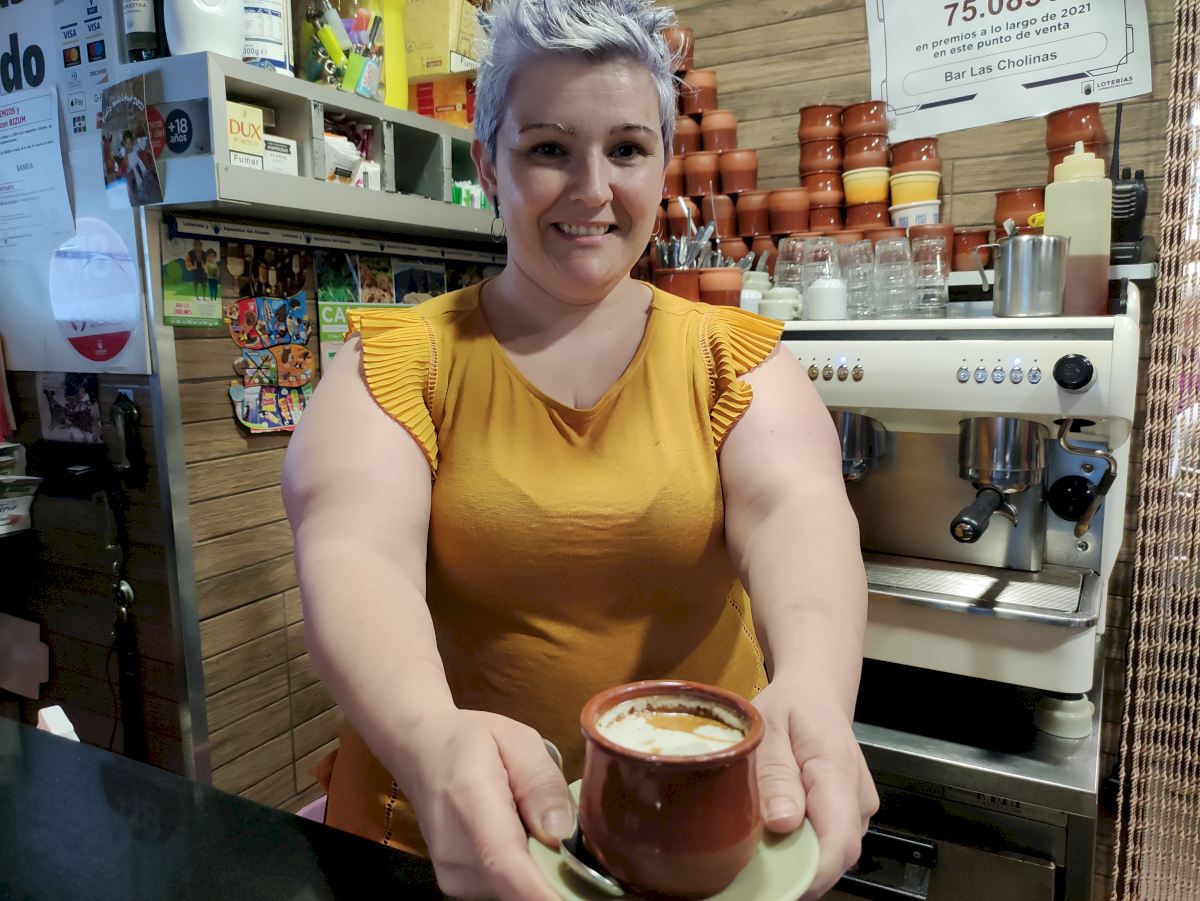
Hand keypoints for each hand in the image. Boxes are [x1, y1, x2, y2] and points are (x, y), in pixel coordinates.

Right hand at [397, 709, 573, 899]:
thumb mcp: (517, 741)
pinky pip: (505, 887)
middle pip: (521, 883)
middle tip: (553, 821)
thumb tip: (562, 834)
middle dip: (554, 868)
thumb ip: (542, 784)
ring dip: (536, 865)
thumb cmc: (470, 741)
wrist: (420, 750)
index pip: (506, 864)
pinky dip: (521, 868)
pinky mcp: (457, 886)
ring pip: (516, 888)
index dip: (542, 894)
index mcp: (471, 803)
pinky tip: (513, 834)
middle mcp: (455, 852)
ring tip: (525, 819)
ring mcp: (452, 875)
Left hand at [752, 680, 878, 899]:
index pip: (839, 841)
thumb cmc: (789, 708)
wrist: (816, 695)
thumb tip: (783, 824)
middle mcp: (858, 800)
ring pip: (829, 852)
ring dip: (796, 858)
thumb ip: (776, 773)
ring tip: (755, 847)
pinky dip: (799, 847)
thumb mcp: (769, 728)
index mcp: (838, 772)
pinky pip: (826, 843)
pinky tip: (772, 837)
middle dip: (795, 869)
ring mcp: (857, 812)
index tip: (776, 883)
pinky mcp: (847, 817)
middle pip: (833, 855)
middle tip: (748, 865)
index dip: (811, 873)